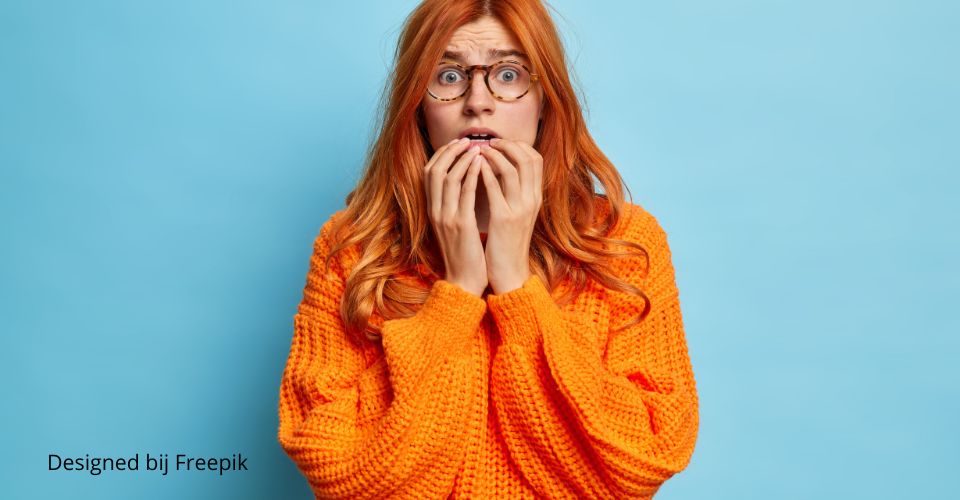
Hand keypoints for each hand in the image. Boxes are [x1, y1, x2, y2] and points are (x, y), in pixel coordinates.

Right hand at [423, 137, 487, 296]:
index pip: (429, 173)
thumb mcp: (454, 225)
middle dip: (450, 151)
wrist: (464, 281)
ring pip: (448, 178)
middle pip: (434, 170)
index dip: (442, 154)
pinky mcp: (460, 225)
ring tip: (477, 147)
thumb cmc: (464, 253)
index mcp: (432, 210)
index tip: (458, 144)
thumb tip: (464, 180)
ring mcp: (446, 218)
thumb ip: (455, 204)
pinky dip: (471, 175)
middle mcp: (435, 211)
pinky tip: (482, 164)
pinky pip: (464, 193)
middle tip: (467, 140)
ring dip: (462, 159)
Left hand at [478, 138, 543, 293]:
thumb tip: (503, 167)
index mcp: (535, 198)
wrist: (509, 272)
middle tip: (488, 142)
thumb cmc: (508, 242)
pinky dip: (484, 174)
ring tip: (479, 150)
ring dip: (494, 155)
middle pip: (527, 159)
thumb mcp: (518, 214)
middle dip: (507, 145)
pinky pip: (494, 189)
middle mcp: (531, 200)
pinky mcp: (503, 219)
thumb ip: (515, 192)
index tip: (501, 143)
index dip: (518, 145)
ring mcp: (519, 209)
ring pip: (512, 169)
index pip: (535, 159)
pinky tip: (474, 167)